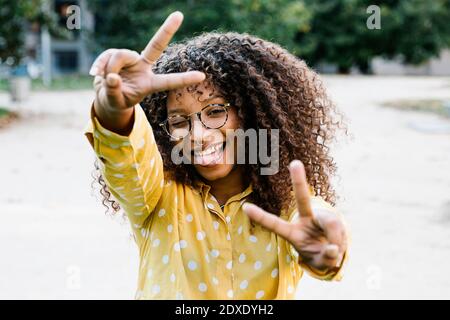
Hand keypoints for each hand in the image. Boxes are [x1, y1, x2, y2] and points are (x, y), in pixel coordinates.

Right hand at [90, 11, 204, 110]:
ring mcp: (131, 59)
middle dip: (166, 30)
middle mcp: (144, 68)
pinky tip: (96, 73)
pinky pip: (108, 54)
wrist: (105, 95)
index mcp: (149, 84)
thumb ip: (113, 91)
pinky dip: (100, 64)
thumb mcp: (114, 101)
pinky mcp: (117, 55)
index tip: (202, 76)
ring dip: (109, 67)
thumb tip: (112, 77)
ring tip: (105, 80)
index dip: (184, 79)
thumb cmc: (115, 101)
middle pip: (155, 46)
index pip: (168, 81)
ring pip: (120, 55)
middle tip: (179, 15)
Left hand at [243, 160, 347, 271]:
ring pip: (331, 224)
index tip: (245, 207)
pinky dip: (341, 243)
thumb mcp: (319, 262)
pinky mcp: (334, 219)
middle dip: (299, 181)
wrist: (333, 251)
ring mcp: (320, 218)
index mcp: (292, 233)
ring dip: (336, 242)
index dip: (261, 217)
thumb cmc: (319, 255)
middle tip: (295, 163)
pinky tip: (338, 248)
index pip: (276, 225)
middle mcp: (305, 220)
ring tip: (333, 252)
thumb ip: (325, 258)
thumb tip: (333, 248)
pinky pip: (341, 230)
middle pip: (302, 199)